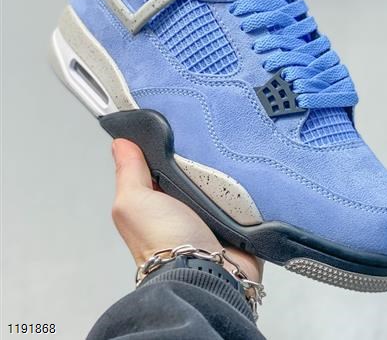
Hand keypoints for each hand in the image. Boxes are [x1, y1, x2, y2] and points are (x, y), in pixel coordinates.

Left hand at [111, 138, 262, 282]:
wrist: (204, 274)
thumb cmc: (164, 242)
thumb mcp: (134, 201)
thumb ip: (128, 172)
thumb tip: (120, 144)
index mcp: (158, 201)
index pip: (165, 164)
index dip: (170, 146)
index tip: (179, 128)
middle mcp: (185, 208)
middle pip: (197, 169)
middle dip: (204, 156)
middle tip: (210, 140)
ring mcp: (213, 215)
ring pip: (224, 180)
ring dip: (229, 171)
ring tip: (232, 154)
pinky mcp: (239, 221)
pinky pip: (247, 195)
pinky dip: (249, 187)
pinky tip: (249, 173)